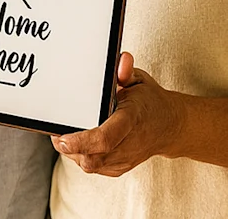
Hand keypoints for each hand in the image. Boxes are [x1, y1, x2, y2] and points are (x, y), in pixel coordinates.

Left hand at [54, 53, 184, 176]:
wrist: (169, 126)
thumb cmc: (150, 101)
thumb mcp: (139, 80)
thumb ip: (126, 71)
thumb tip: (121, 60)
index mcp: (132, 119)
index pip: (105, 138)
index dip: (80, 141)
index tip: (62, 137)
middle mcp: (129, 143)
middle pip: (92, 156)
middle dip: (68, 147)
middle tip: (58, 132)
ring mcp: (125, 159)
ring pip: (89, 164)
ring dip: (74, 152)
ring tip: (71, 135)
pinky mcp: (119, 168)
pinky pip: (94, 167)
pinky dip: (84, 156)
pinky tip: (85, 142)